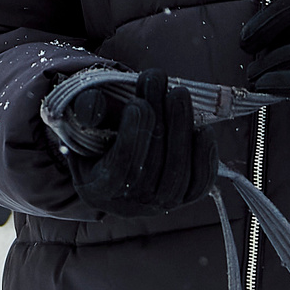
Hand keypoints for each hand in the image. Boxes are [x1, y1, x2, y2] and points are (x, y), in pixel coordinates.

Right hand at [58, 71, 218, 216]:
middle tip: (162, 84)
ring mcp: (159, 205)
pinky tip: (203, 128)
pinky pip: (199, 184)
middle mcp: (130, 205)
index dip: (132, 138)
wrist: (115, 160)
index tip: (137, 104)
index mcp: (98, 190)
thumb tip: (95, 102)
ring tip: (179, 94)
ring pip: (178, 175)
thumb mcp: (84, 123)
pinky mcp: (183, 199)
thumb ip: (87, 111)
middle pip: (153, 168)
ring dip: (182, 129)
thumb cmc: (98, 137)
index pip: (121, 171)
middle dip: (160, 120)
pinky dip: (205, 157)